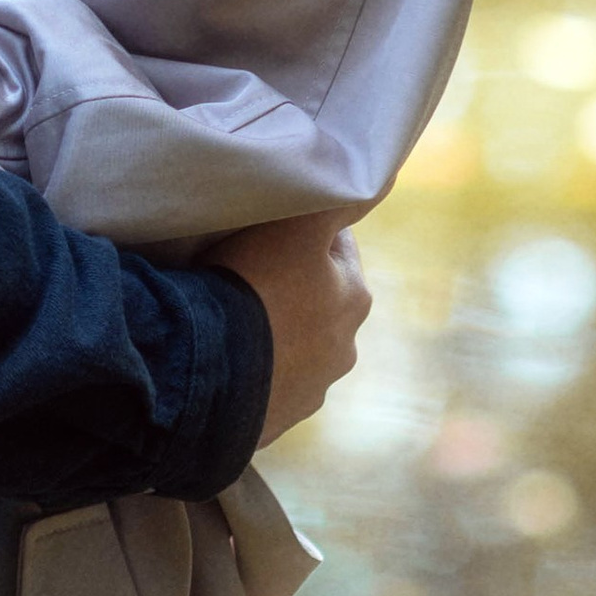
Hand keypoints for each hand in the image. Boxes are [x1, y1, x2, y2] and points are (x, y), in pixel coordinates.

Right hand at [217, 215, 369, 445]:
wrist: (209, 369)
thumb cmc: (256, 284)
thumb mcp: (299, 227)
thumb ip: (342, 200)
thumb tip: (387, 173)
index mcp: (354, 299)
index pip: (336, 248)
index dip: (303, 232)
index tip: (270, 226)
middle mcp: (343, 350)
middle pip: (317, 301)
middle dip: (291, 288)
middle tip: (245, 271)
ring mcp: (309, 392)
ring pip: (292, 347)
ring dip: (271, 334)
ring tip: (229, 321)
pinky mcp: (273, 422)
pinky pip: (263, 386)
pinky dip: (250, 371)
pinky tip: (222, 360)